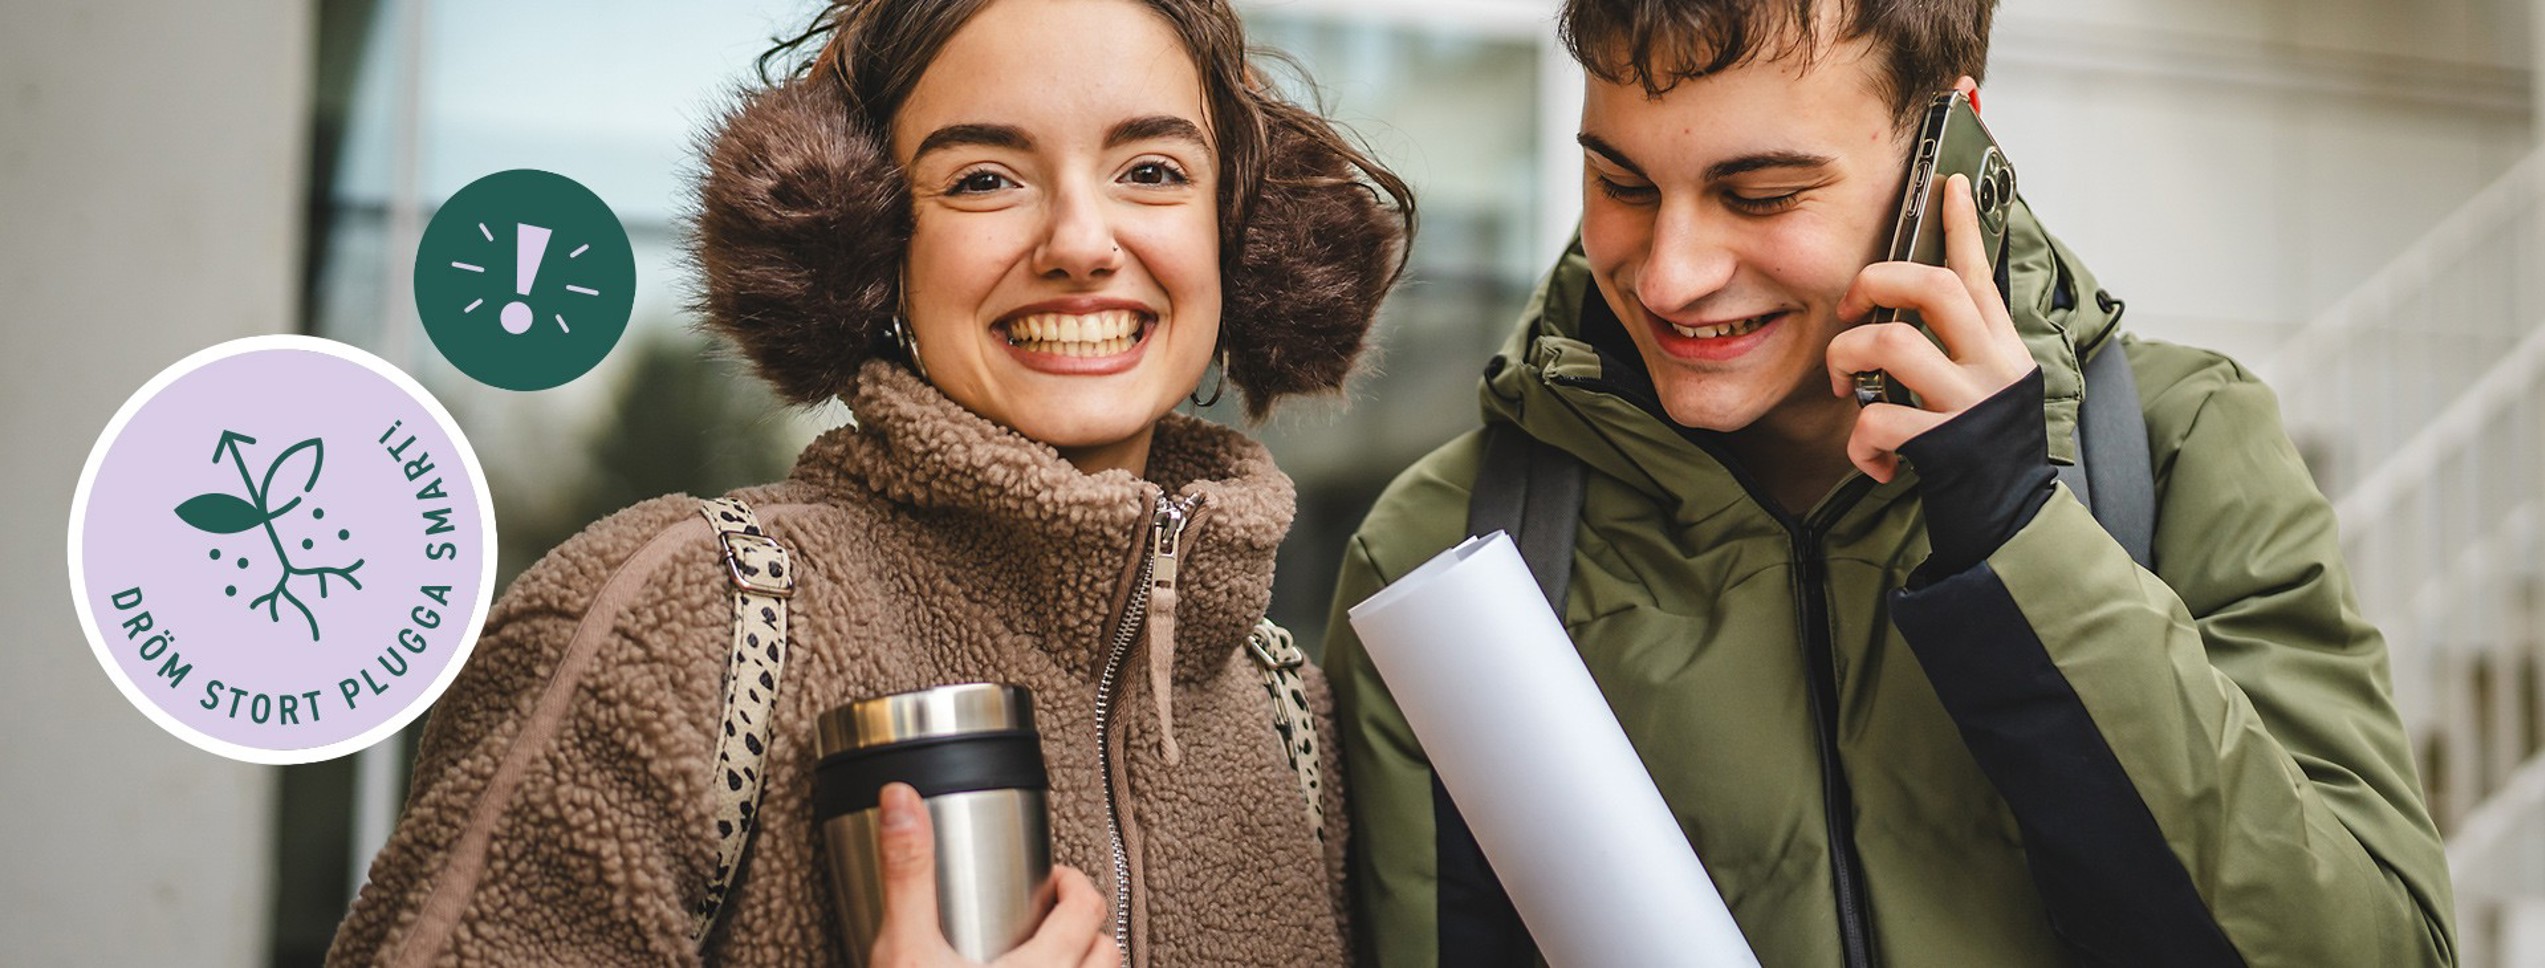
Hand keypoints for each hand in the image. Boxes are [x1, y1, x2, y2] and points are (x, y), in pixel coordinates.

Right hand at [866, 783, 1118, 967]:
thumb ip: (907, 874)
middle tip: (1052, 910)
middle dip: (1084, 923)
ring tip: (1050, 949)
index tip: (1053, 874)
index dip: (1072, 881)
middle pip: (1104, 949)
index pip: (1087, 907)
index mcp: (1043, 966)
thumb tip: (902, 804)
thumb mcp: (904, 948)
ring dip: (1081, 961)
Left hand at [1825, 173, 2035, 481]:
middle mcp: (1990, 366)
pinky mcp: (1947, 446)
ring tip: (1842, 384)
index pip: (1978, 273)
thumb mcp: (1986, 388)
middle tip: (1849, 310)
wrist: (2013, 521)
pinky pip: (1878, 420)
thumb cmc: (1985, 452)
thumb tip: (1913, 315)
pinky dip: (1860, 442)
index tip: (1947, 184)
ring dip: (1847, 359)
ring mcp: (1969, 403)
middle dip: (1875, 284)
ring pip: (1892, 344)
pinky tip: (1873, 459)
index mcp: (1999, 347)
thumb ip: (1960, 350)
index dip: (1961, 226)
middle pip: (1933, 289)